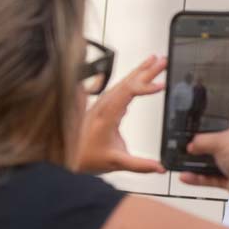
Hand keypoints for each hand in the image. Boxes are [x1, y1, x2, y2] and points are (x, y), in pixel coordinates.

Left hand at [75, 55, 167, 174]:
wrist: (66, 158)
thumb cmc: (86, 157)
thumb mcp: (116, 162)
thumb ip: (140, 165)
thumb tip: (160, 166)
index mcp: (108, 114)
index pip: (129, 93)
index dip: (146, 87)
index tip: (162, 85)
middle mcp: (104, 105)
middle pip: (128, 81)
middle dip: (147, 70)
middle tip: (163, 61)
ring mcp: (102, 104)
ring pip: (123, 82)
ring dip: (139, 71)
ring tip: (154, 62)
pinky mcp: (103, 107)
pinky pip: (118, 88)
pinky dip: (130, 81)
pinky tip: (135, 78)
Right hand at [178, 118, 228, 194]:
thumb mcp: (219, 140)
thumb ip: (202, 141)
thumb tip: (192, 144)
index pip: (225, 121)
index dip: (212, 122)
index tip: (199, 125)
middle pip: (217, 144)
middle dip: (202, 147)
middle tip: (188, 147)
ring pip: (213, 163)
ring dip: (198, 165)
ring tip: (183, 163)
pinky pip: (211, 178)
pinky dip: (199, 178)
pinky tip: (187, 176)